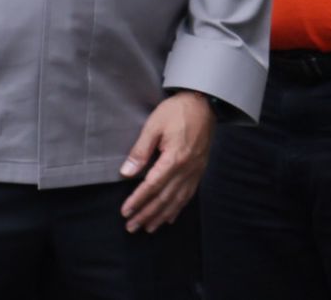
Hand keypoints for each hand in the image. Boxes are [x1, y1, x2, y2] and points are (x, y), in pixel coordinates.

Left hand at [119, 91, 215, 232]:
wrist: (204, 102)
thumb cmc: (178, 111)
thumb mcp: (154, 125)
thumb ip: (140, 150)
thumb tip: (126, 172)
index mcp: (175, 157)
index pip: (152, 185)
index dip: (138, 200)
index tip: (125, 212)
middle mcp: (187, 168)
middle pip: (164, 197)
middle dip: (147, 214)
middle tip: (132, 227)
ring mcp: (195, 170)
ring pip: (177, 200)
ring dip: (161, 216)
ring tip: (148, 228)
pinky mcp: (200, 169)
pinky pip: (189, 194)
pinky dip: (178, 208)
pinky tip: (170, 217)